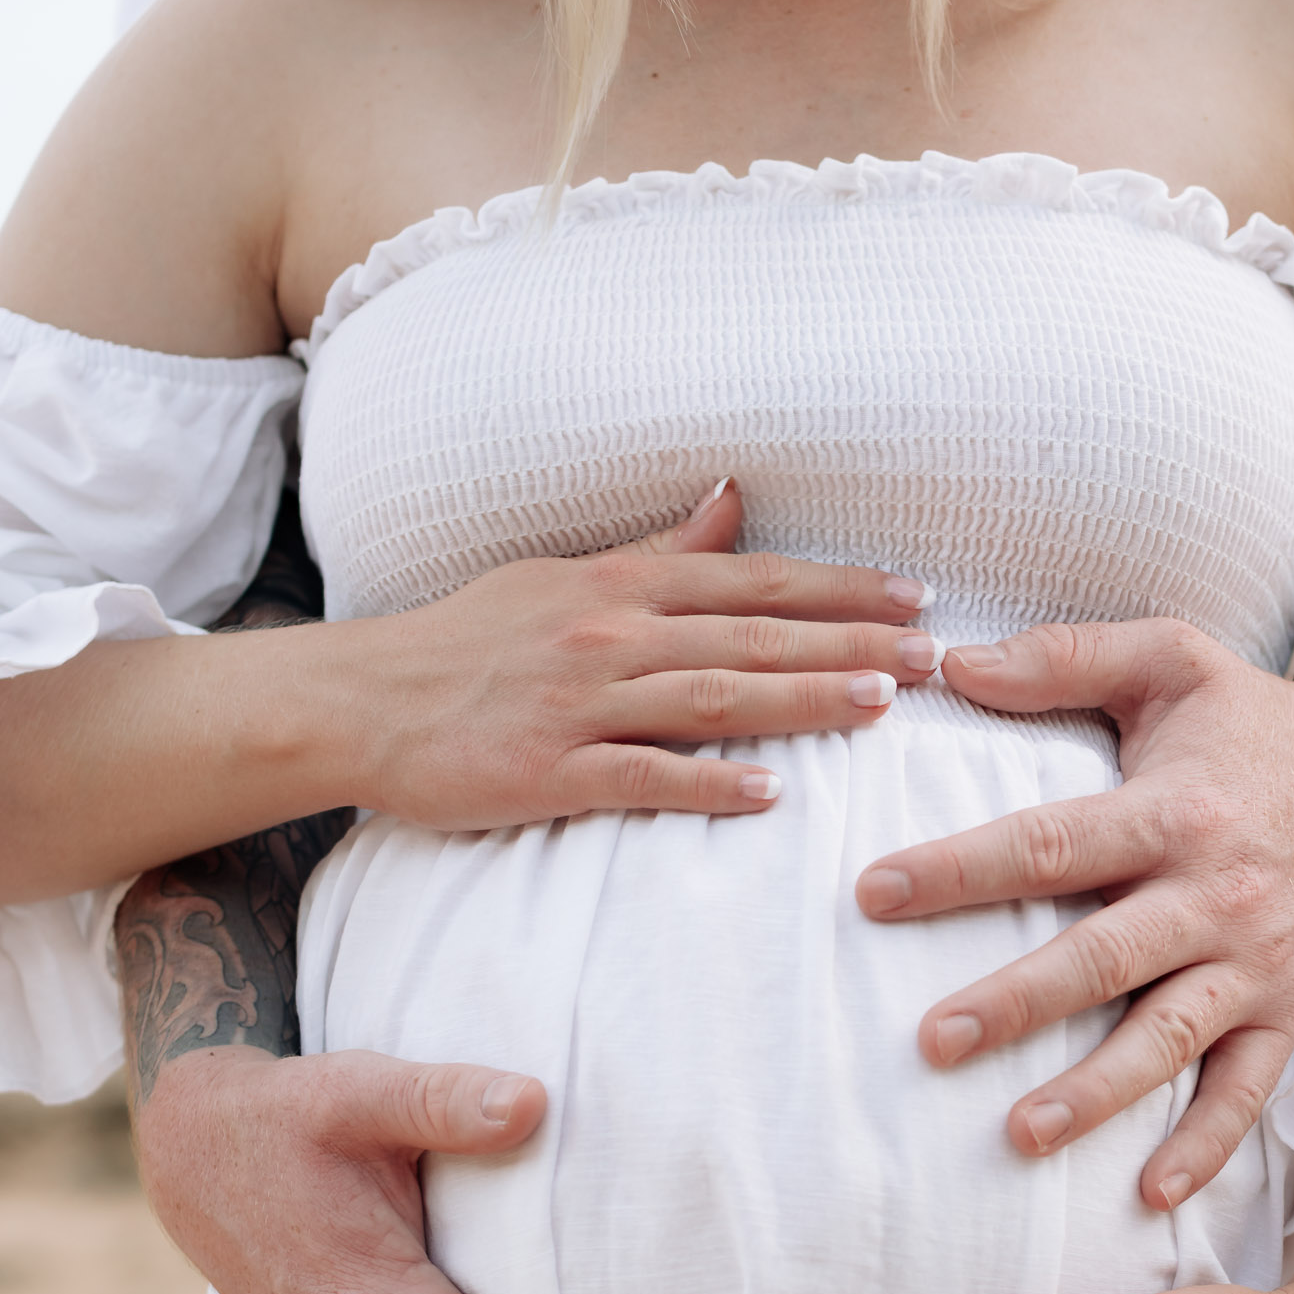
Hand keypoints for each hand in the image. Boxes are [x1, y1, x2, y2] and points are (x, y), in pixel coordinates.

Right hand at [328, 479, 936, 829]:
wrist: (361, 700)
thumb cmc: (469, 642)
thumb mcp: (563, 577)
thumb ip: (658, 550)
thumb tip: (734, 501)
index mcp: (621, 584)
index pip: (753, 579)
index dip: (840, 587)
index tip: (917, 597)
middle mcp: (610, 632)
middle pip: (752, 633)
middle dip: (849, 642)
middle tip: (932, 657)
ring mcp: (580, 701)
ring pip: (711, 696)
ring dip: (799, 698)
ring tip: (878, 707)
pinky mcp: (547, 770)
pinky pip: (639, 774)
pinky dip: (705, 780)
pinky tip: (767, 792)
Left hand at [854, 617, 1293, 1207]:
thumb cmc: (1256, 721)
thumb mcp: (1171, 659)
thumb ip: (1063, 657)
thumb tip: (951, 661)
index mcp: (1169, 812)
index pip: (1048, 843)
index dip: (960, 870)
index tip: (875, 894)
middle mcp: (1211, 896)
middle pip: (1100, 957)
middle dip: (1015, 1002)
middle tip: (932, 1042)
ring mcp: (1253, 964)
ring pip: (1166, 1037)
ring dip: (1095, 1091)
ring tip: (1020, 1133)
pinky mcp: (1290, 1009)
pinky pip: (1247, 1089)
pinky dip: (1205, 1144)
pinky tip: (1149, 1193)